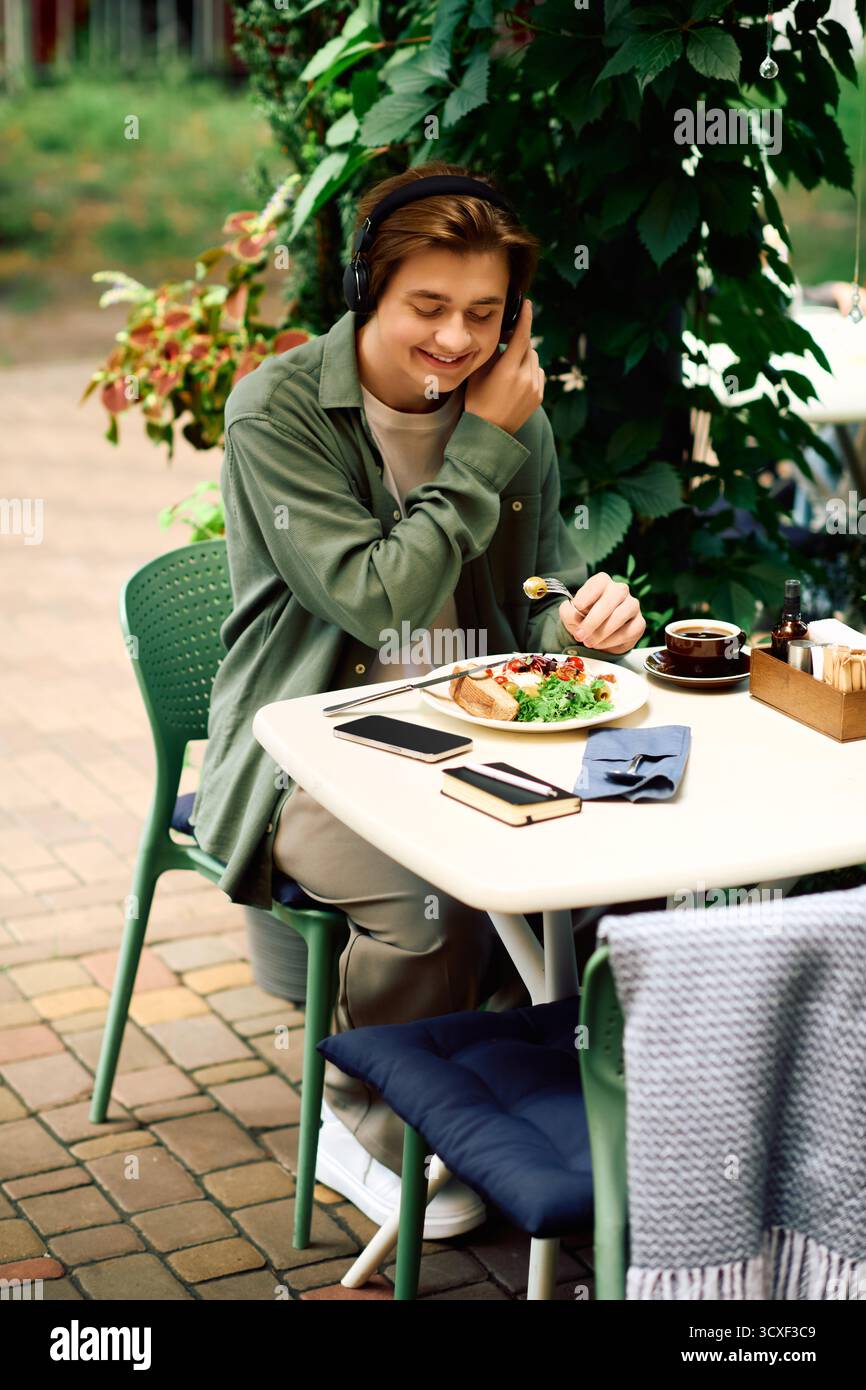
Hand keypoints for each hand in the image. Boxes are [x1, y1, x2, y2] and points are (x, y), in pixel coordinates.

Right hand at [464, 299, 543, 435]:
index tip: (527, 303)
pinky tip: (515, 379)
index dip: (525, 317)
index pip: (521, 336)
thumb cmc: (477, 402)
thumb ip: (492, 353)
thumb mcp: (478, 374)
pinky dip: (528, 369)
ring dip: (523, 356)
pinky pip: (537, 372)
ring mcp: (534, 387)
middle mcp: (525, 378)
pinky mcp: (539, 395)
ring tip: (508, 366)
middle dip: (518, 340)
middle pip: (527, 346)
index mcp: (508, 370)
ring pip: (533, 359)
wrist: (489, 433)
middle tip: (505, 340)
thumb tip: (501, 335)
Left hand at [558, 571, 645, 654]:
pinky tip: (601, 644)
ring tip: (589, 642)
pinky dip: (612, 640)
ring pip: (620, 616)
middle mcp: (620, 590)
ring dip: (601, 632)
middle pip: (609, 601)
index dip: (587, 594)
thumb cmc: (584, 620)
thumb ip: (568, 612)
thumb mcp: (570, 614)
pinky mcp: (639, 623)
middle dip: (592, 621)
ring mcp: (632, 605)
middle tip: (580, 634)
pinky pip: (628, 631)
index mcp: (602, 582)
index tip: (577, 606)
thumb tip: (574, 614)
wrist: (597, 637)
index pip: (597, 583)